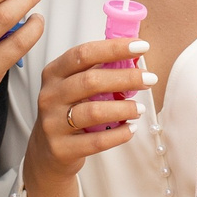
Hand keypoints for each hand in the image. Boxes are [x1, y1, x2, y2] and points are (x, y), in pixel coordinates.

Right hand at [19, 36, 154, 196]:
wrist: (46, 151)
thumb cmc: (67, 111)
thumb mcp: (72, 86)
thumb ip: (95, 71)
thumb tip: (134, 57)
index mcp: (53, 73)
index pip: (83, 53)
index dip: (114, 48)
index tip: (142, 46)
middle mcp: (50, 96)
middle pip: (90, 81)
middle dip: (126, 78)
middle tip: (150, 78)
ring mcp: (53, 123)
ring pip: (94, 112)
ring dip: (124, 108)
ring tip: (140, 108)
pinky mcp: (61, 148)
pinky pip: (97, 141)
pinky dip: (119, 134)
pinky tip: (131, 129)